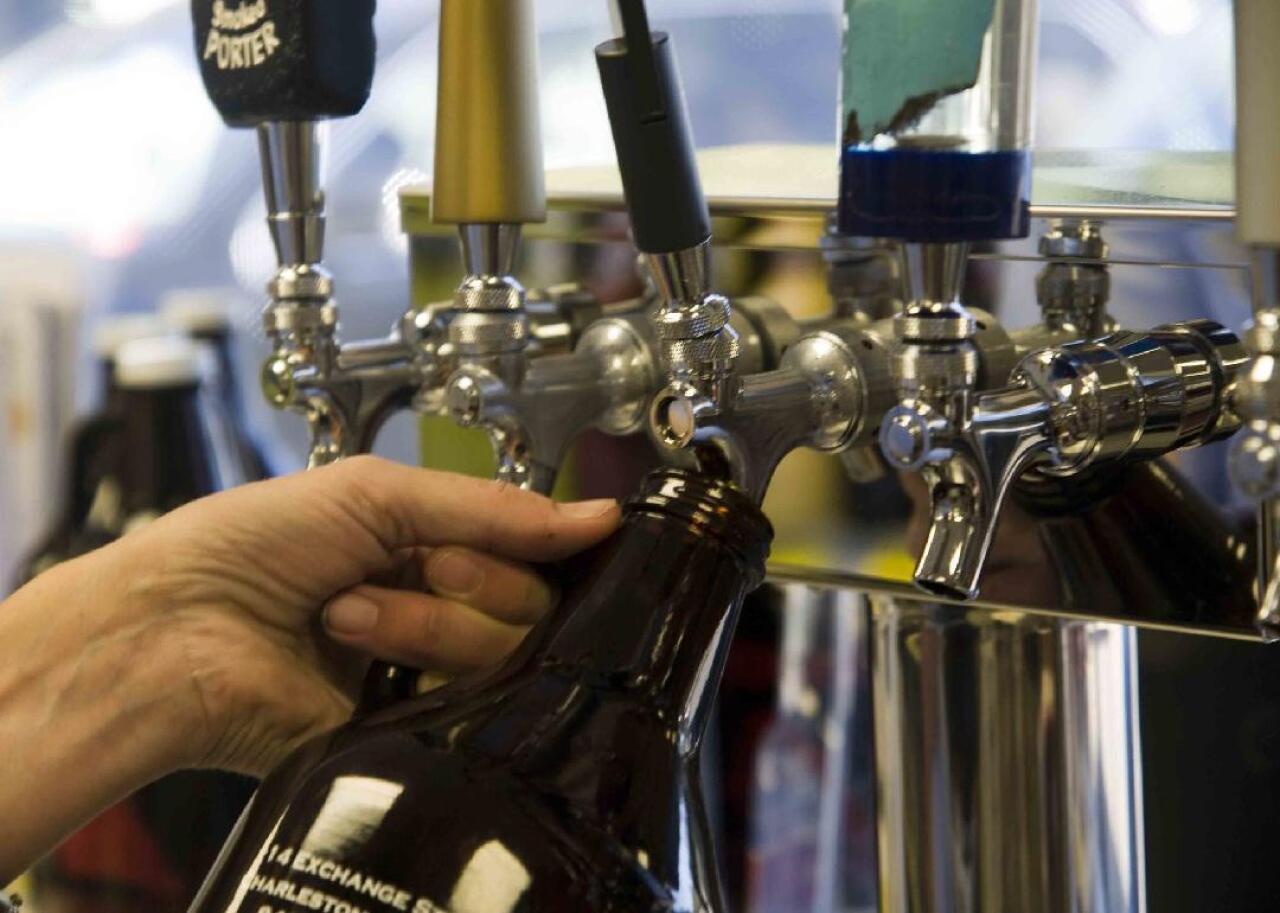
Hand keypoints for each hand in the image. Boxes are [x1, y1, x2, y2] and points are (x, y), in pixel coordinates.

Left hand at [107, 456, 619, 774]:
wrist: (174, 631)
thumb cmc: (252, 545)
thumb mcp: (379, 493)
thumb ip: (494, 508)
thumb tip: (601, 517)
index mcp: (431, 545)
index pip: (532, 549)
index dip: (533, 540)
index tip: (539, 534)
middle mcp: (437, 609)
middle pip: (531, 606)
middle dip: (475, 578)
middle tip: (422, 566)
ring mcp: (422, 673)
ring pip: (501, 654)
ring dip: (426, 619)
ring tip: (349, 610)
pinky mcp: (407, 731)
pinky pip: (465, 707)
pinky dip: (416, 663)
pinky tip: (356, 647)